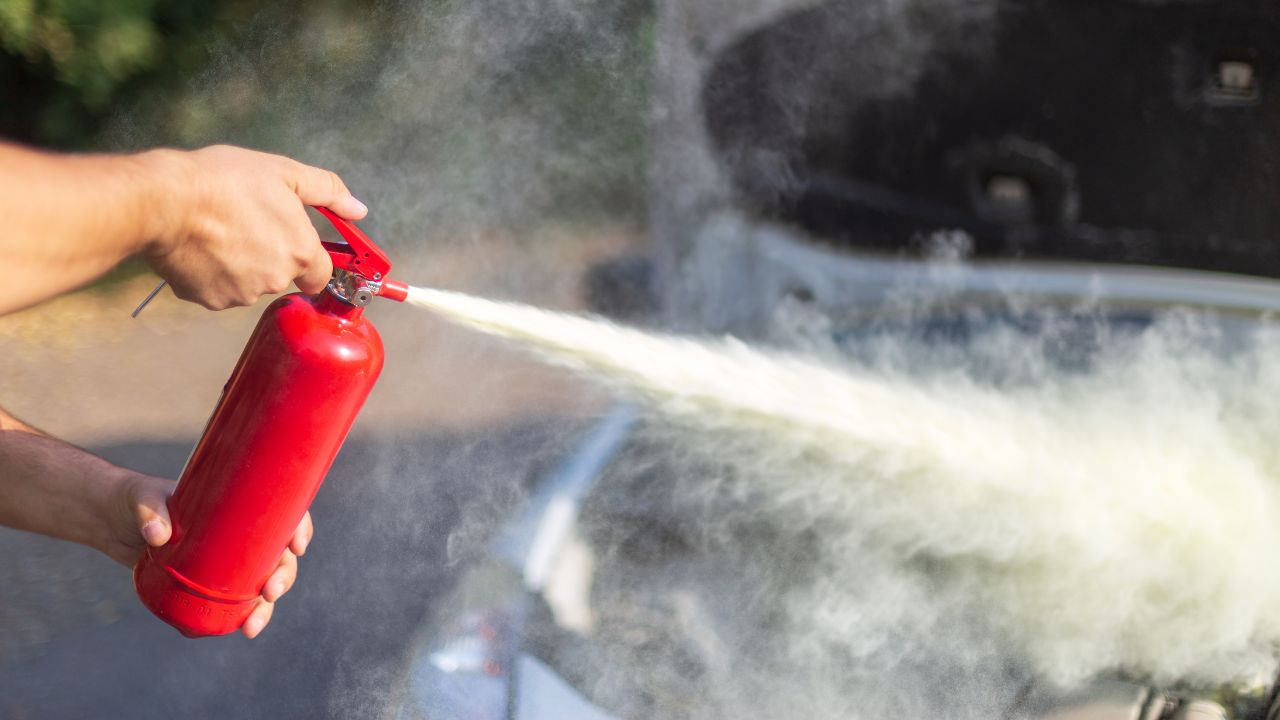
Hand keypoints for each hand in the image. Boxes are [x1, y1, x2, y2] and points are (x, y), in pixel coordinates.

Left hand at [104, 472, 313, 638]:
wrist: (113, 521)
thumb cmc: (135, 499)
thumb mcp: (142, 499)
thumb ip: (150, 512)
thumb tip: (158, 536)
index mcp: (240, 505)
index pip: (282, 512)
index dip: (299, 528)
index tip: (297, 546)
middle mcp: (240, 534)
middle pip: (278, 555)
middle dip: (283, 577)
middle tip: (269, 593)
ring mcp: (226, 560)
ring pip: (260, 584)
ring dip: (264, 608)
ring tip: (251, 628)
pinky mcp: (206, 581)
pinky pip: (231, 602)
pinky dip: (236, 618)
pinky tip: (234, 631)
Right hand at [140, 144, 367, 309]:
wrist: (164, 201)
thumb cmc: (225, 181)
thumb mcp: (285, 173)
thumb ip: (328, 192)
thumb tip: (358, 209)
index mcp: (301, 254)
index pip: (321, 275)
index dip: (311, 259)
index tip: (297, 244)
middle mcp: (275, 281)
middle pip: (283, 276)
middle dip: (271, 254)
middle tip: (248, 223)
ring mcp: (240, 294)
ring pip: (249, 283)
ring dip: (241, 263)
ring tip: (220, 230)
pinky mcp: (208, 299)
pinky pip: (217, 288)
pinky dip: (212, 272)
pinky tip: (201, 245)